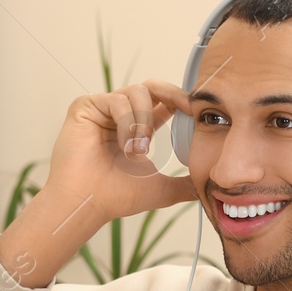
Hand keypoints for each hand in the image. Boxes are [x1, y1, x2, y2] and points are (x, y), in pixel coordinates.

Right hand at [44, 78, 198, 221]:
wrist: (87, 203)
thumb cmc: (115, 197)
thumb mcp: (161, 188)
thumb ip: (184, 185)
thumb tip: (206, 189)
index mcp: (136, 129)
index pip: (162, 103)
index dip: (180, 101)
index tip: (196, 110)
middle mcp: (118, 117)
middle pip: (150, 87)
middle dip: (171, 94)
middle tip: (185, 107)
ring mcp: (101, 110)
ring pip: (136, 93)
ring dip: (144, 120)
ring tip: (138, 149)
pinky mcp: (85, 107)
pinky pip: (116, 100)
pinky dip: (126, 121)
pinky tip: (124, 145)